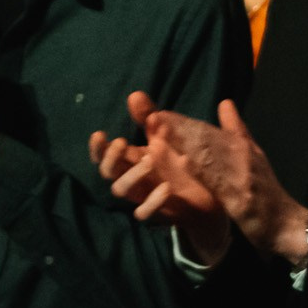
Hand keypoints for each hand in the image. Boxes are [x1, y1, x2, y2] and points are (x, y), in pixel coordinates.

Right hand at [89, 90, 231, 262]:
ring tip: (150, 160)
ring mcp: (144, 196)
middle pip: (108, 173)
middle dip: (109, 158)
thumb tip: (135, 95)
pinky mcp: (160, 212)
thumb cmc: (182, 164)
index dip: (97, 148)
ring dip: (131, 176)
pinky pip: (144, 213)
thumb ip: (150, 117)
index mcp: (133, 160)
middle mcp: (134, 178)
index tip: (100, 134)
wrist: (209, 198)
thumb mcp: (167, 136)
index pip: (104, 156)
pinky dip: (152, 201)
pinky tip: (166, 188)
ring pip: (120, 191)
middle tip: (121, 142)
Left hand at [142, 99, 307, 264]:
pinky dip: (201, 172)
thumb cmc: (266, 189)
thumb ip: (237, 130)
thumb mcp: (254, 155)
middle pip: (206, 139)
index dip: (183, 122)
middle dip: (179, 129)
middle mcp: (242, 156)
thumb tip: (224, 102)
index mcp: (242, 145)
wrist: (284, 221)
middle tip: (153, 120)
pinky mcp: (240, 198)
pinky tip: (184, 164)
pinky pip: (217, 182)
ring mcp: (241, 176)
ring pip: (209, 156)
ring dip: (184, 145)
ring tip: (160, 136)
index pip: (208, 130)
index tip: (159, 114)